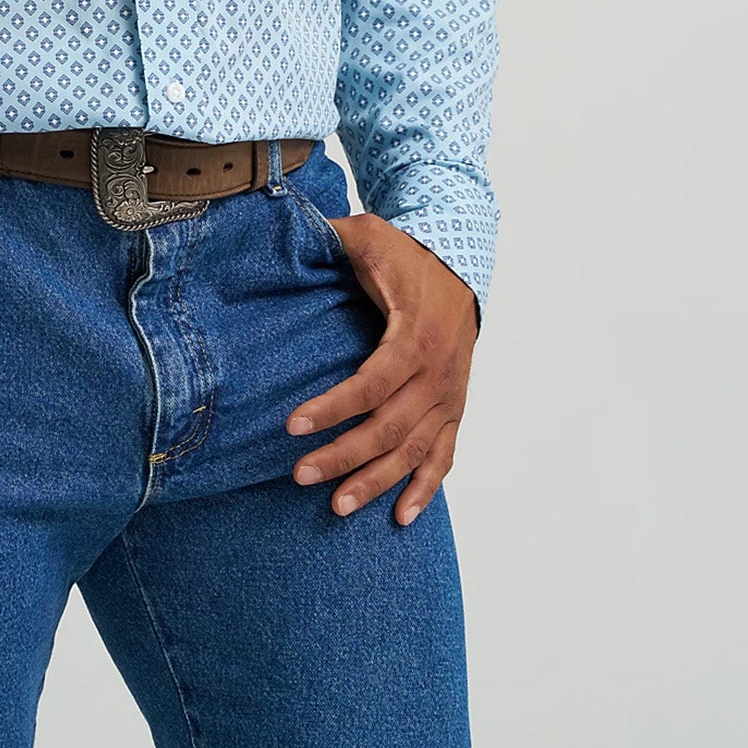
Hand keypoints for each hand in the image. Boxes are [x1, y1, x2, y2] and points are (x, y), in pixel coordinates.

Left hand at [286, 210, 478, 524]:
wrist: (460, 266)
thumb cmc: (407, 254)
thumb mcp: (370, 235)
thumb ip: (331, 235)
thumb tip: (287, 230)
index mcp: (416, 336)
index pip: (372, 383)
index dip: (333, 407)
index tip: (292, 425)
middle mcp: (438, 374)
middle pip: (389, 428)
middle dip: (344, 455)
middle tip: (300, 475)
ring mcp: (449, 396)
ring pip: (414, 451)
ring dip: (377, 481)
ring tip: (337, 506)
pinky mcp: (454, 409)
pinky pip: (445, 457)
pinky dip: (426, 489)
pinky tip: (402, 517)